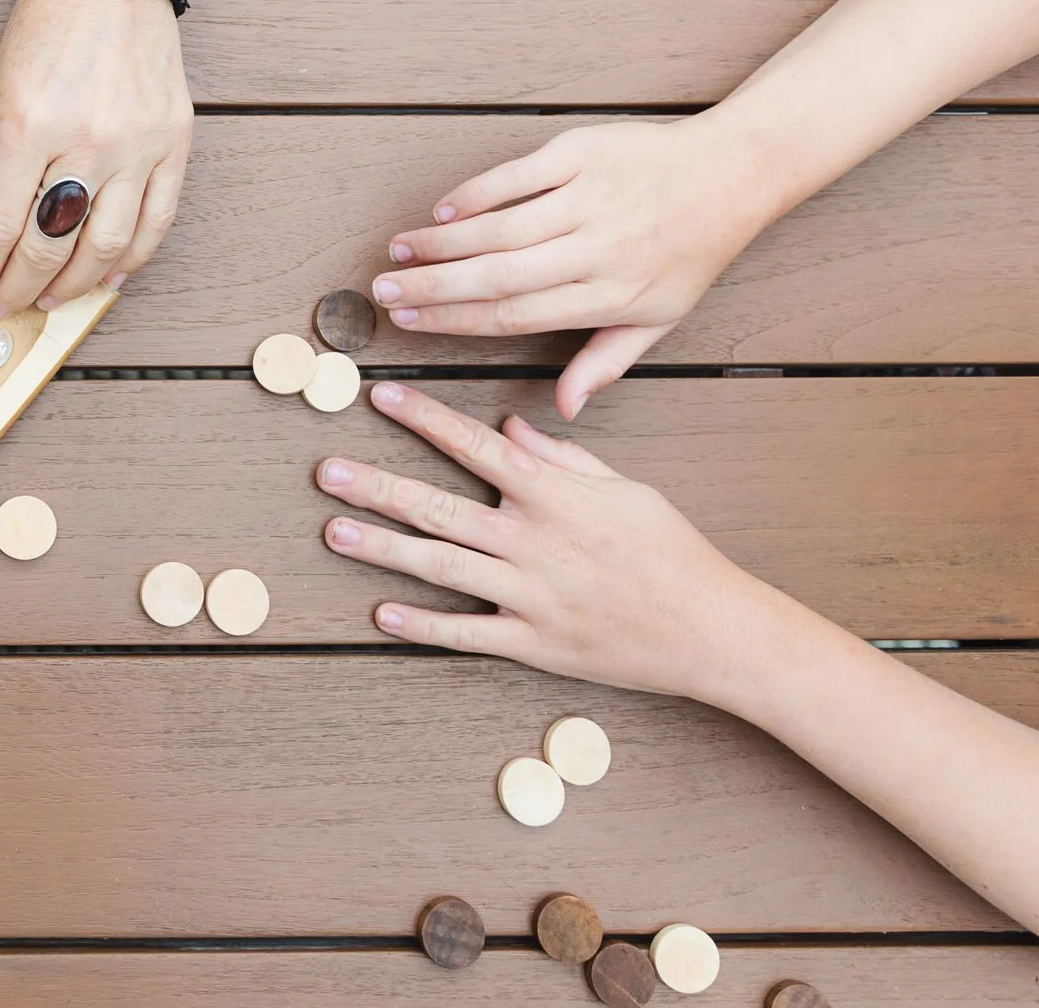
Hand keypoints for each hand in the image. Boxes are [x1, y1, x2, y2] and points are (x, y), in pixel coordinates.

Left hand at [0, 0, 191, 315]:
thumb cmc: (46, 26)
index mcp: (32, 122)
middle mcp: (89, 139)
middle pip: (50, 244)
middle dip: (18, 286)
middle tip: (1, 304)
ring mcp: (139, 144)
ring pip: (107, 245)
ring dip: (72, 285)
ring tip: (47, 299)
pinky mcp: (174, 142)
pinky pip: (157, 220)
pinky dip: (132, 259)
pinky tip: (108, 277)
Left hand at [315, 382, 799, 702]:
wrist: (712, 629)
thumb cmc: (672, 552)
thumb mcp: (624, 489)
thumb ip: (563, 458)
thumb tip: (511, 429)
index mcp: (553, 495)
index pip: (474, 446)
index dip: (423, 419)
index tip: (380, 396)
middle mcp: (532, 540)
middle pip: (439, 507)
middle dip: (377, 487)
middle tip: (326, 471)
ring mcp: (528, 594)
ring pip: (439, 565)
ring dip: (382, 547)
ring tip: (334, 530)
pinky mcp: (532, 642)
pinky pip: (466, 632)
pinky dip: (422, 625)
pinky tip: (382, 614)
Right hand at [368, 116, 781, 417]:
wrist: (733, 173)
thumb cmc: (692, 250)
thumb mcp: (659, 318)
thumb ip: (605, 361)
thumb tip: (564, 409)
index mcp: (611, 295)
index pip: (517, 315)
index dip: (456, 322)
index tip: (411, 324)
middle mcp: (598, 250)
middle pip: (498, 275)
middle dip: (432, 288)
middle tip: (383, 294)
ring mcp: (589, 198)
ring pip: (501, 227)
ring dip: (442, 242)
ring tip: (400, 253)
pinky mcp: (582, 154)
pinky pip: (516, 177)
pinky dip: (475, 194)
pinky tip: (444, 210)